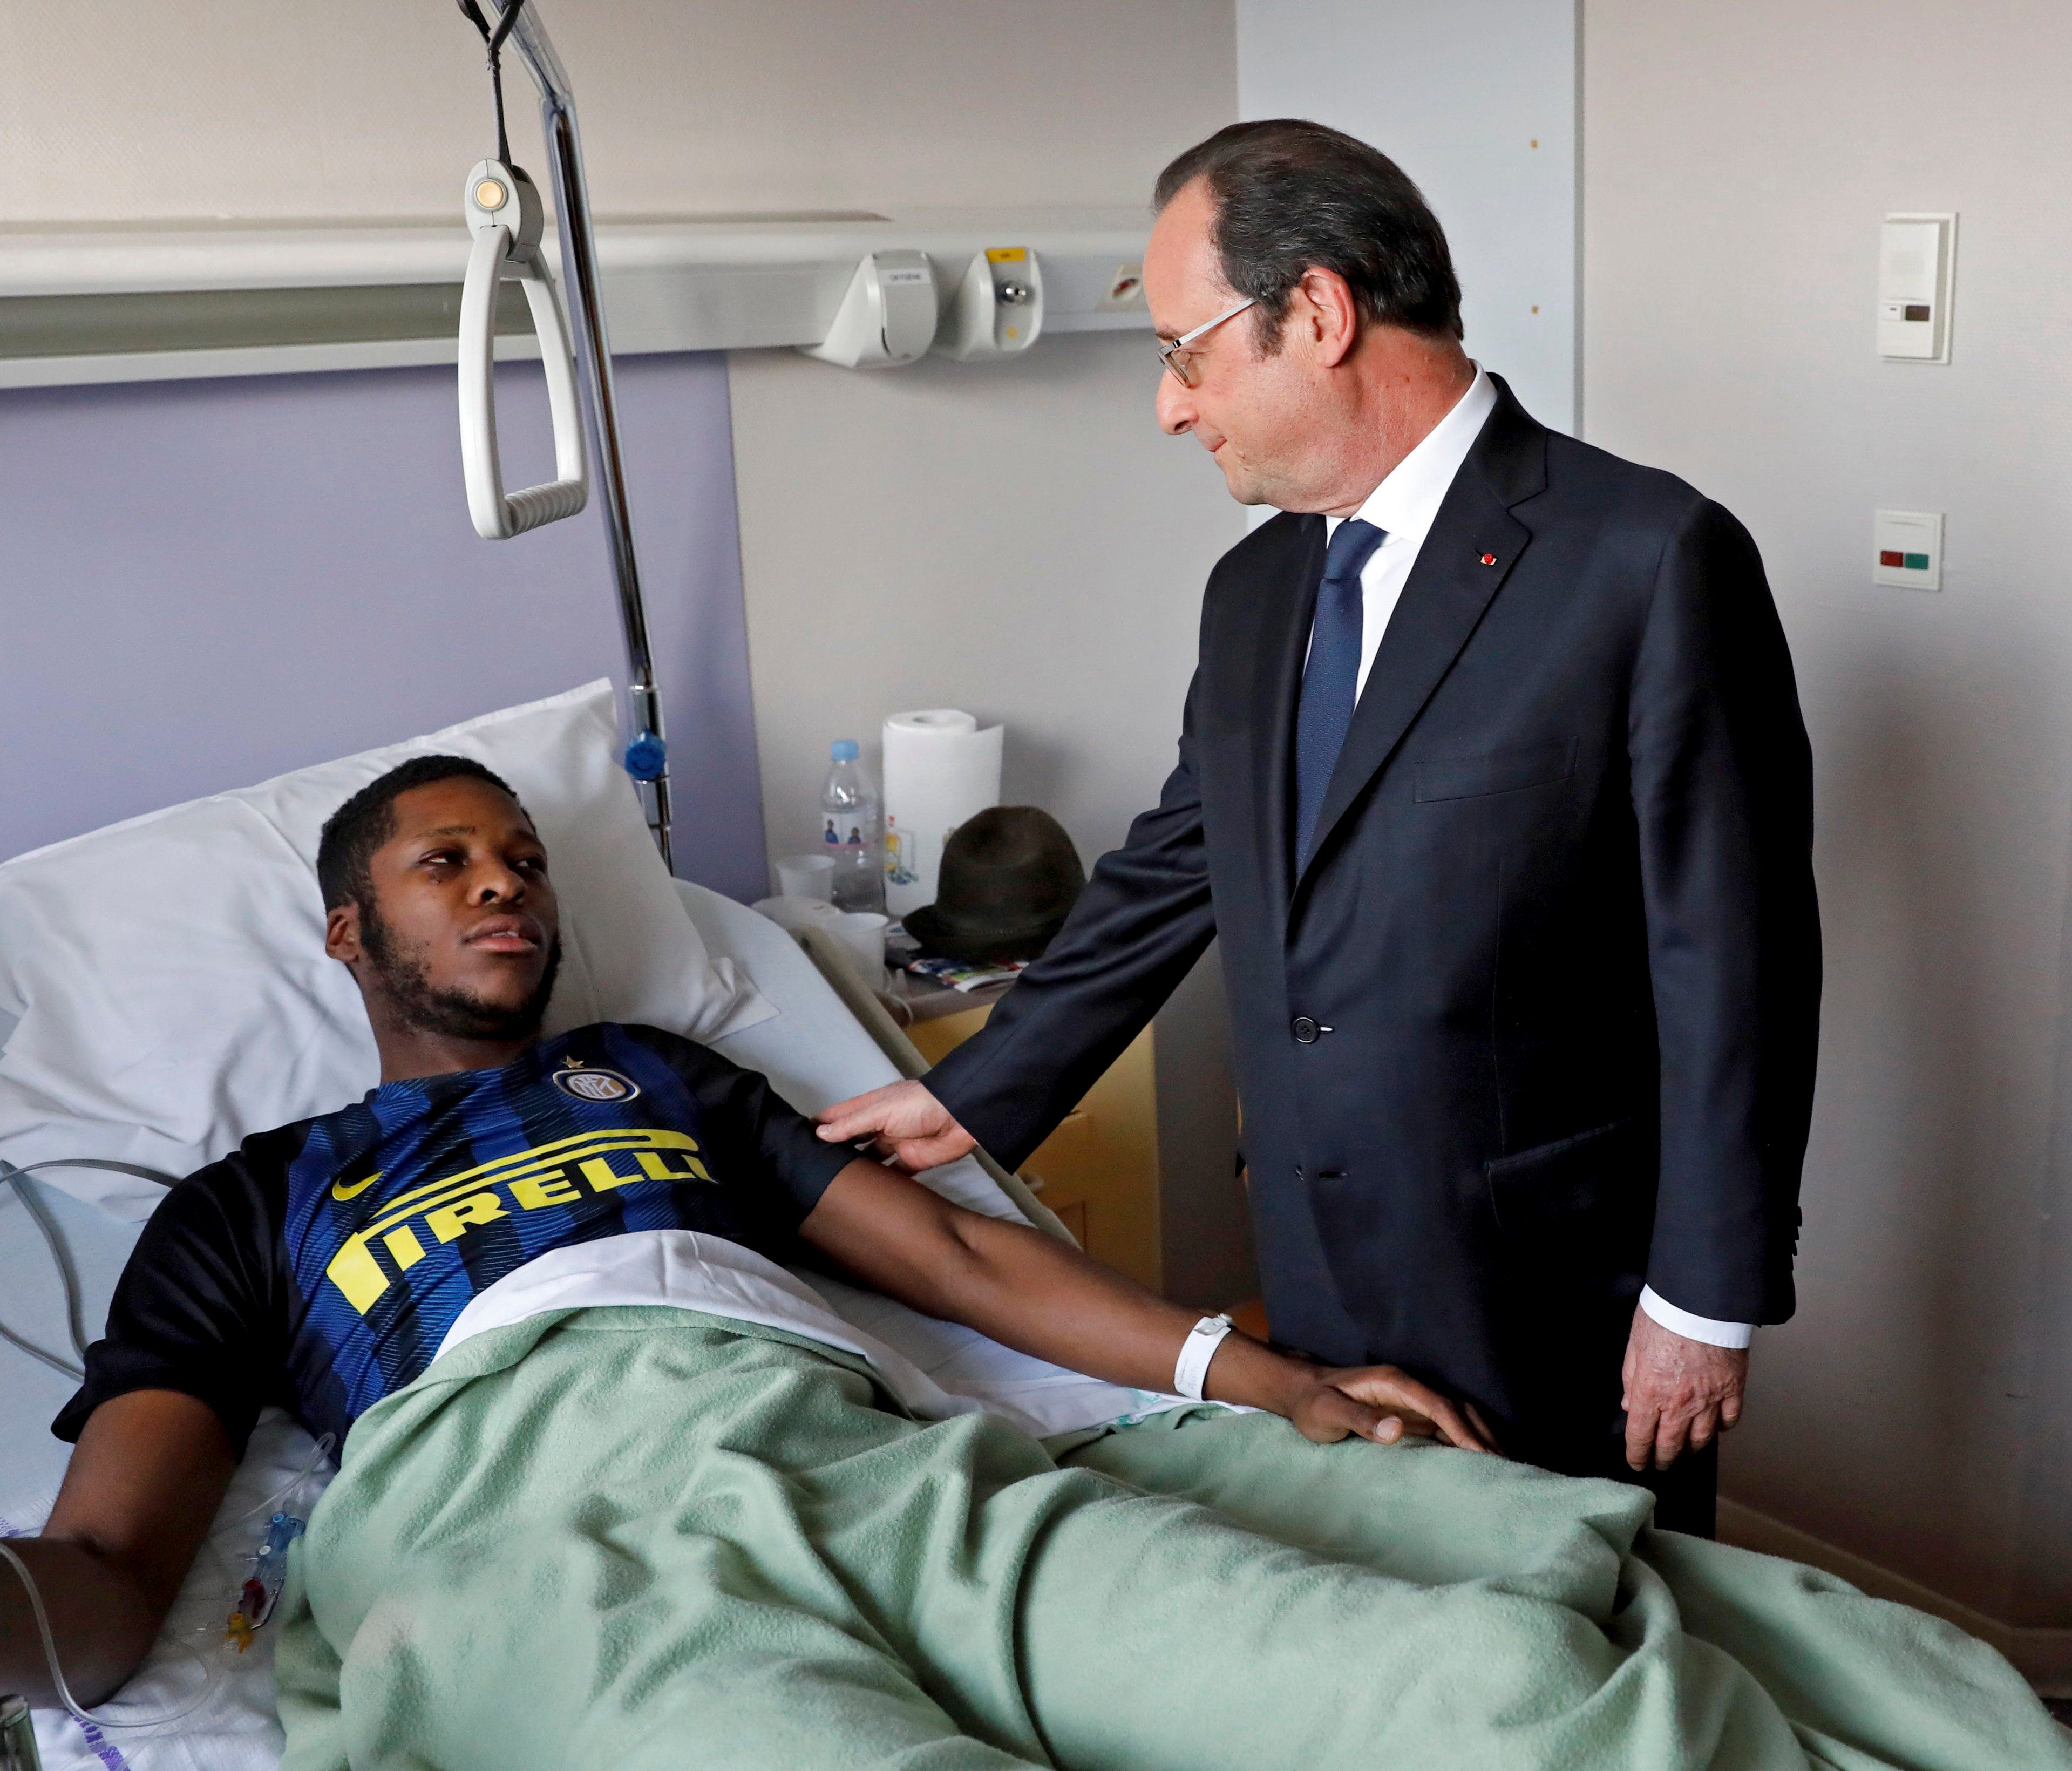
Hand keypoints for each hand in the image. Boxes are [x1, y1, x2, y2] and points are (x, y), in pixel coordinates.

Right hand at [816, 1080, 975, 1172]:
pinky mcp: (913, 1160)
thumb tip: (821, 1132)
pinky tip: (869, 1193)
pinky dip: (884, 1182)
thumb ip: (852, 1124)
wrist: (962, 1116)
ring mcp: (897, 1143)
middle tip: (815, 1167)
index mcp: (872, 1107)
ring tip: (837, 1184)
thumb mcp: (880, 1111)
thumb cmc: (922, 1103)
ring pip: (872, 1158)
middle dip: (838, 1150)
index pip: (840, 1116)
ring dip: (859, 1168)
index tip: (801, 1138)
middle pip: (854, 1139)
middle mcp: (882, 1125)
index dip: (822, 1125)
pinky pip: (895, 1174)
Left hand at [1286, 1364, 1500, 1453]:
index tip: (1482, 1454)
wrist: (1300, 1392)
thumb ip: (1360, 1418)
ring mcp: (1411, 1401)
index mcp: (1394, 1383)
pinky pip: (1444, 1425)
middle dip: (1483, 1433)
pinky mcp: (1409, 1414)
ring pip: (1456, 1415)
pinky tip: (1476, 1461)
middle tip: (1506, 1466)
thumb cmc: (1312, 1403)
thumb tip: (1395, 1428)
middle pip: (1457, 1407)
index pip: (1439, 1404)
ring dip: (1479, 1436)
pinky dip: (1464, 1441)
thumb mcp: (1328, 1411)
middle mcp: (1408, 1388)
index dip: (1462, 1429)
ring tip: (1502, 1467)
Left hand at [1621, 1303, 1748, 1469]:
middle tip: (1660, 1464)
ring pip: (1701, 1439)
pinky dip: (1721, 1428)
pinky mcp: (1733, 1390)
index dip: (1637, 1454)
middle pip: (1670, 1445)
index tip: (1637, 1462)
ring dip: (1691, 1449)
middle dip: (1663, 1459)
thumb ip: (1630, 1379)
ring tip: (1685, 1452)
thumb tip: (1628, 1405)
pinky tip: (1715, 1428)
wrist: (1702, 1301)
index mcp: (1650, 1391)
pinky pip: (1729, 1420)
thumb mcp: (1634, 1345)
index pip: (1640, 1435)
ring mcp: (1709, 1399)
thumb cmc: (1664, 1316)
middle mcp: (1679, 1402)